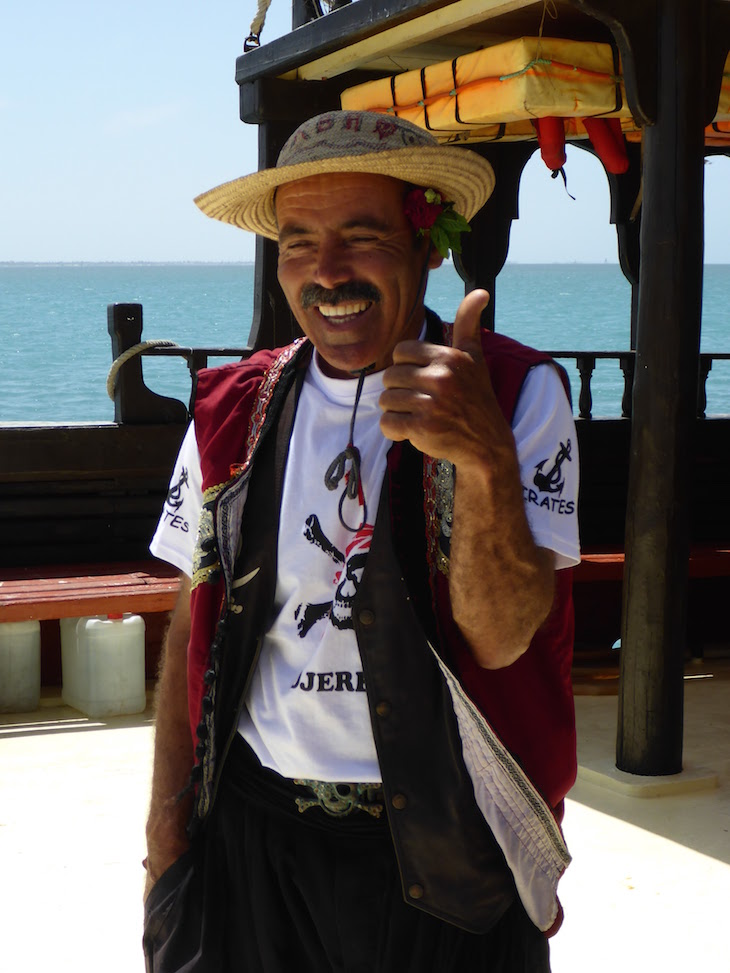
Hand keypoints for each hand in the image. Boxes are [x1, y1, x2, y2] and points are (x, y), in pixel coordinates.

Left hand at [380, 290, 513, 468]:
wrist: (486, 443)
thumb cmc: (475, 398)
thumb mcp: (475, 358)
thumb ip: (469, 324)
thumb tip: (480, 291)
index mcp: (449, 358)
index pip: (400, 352)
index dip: (406, 367)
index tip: (422, 380)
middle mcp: (441, 378)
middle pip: (389, 376)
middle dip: (399, 390)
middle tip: (419, 401)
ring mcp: (431, 404)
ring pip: (386, 400)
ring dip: (396, 411)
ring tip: (417, 415)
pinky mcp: (422, 428)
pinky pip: (387, 423)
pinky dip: (393, 430)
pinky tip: (411, 430)